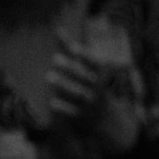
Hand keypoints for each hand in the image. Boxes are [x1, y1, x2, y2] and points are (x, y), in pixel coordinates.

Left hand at [46, 36, 139, 154]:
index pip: (96, 64)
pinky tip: (51, 101)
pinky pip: (72, 112)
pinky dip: (63, 107)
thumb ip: (77, 57)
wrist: (111, 125)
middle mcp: (99, 91)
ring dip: (64, 85)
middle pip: (84, 77)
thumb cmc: (97, 92)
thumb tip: (60, 33)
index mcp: (104, 79)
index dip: (86, 55)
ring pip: (78, 93)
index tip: (72, 46)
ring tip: (48, 76)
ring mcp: (91, 105)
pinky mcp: (83, 118)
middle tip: (54, 58)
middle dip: (71, 68)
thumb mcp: (92, 75)